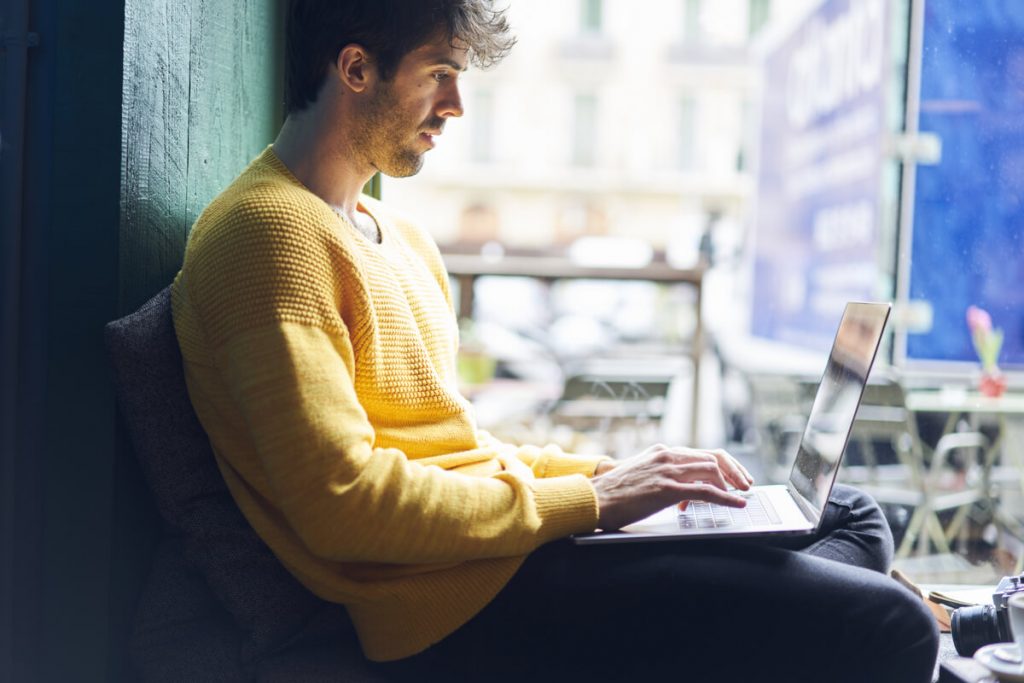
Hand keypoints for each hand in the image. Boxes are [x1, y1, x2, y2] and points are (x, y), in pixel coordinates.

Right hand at [590, 444, 753, 530]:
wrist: (593, 499)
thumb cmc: (613, 494)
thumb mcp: (641, 477)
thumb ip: (662, 478)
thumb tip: (682, 494)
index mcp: (660, 451)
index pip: (700, 453)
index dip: (722, 465)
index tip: (734, 476)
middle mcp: (666, 455)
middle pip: (711, 458)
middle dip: (733, 472)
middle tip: (744, 486)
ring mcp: (667, 470)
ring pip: (711, 470)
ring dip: (731, 484)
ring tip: (741, 496)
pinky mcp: (667, 488)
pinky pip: (706, 491)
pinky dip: (726, 497)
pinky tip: (737, 504)